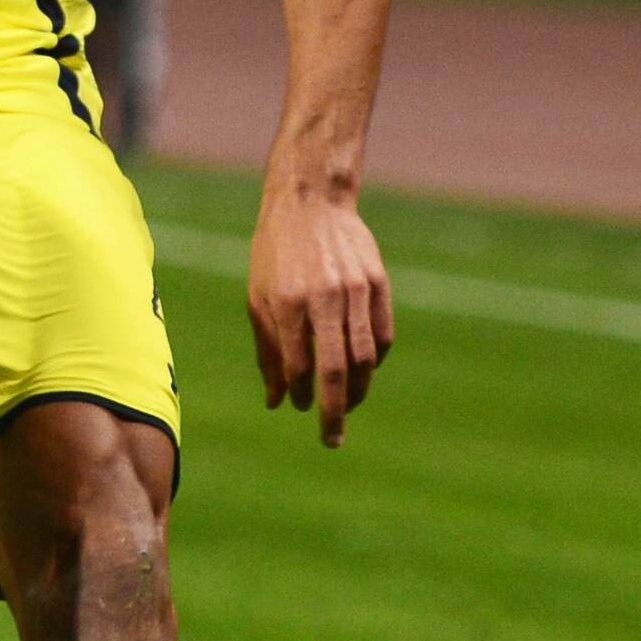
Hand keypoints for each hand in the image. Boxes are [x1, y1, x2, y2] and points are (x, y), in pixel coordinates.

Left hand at [247, 188, 393, 445]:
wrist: (309, 202)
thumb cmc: (274, 254)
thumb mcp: (257, 298)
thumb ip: (268, 351)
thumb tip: (276, 402)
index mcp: (287, 303)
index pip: (299, 366)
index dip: (301, 394)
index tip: (300, 407)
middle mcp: (324, 299)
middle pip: (337, 370)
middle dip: (335, 411)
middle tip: (332, 438)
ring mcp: (356, 291)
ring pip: (365, 357)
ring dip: (358, 390)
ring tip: (349, 406)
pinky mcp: (378, 284)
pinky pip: (382, 335)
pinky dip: (375, 360)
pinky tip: (363, 370)